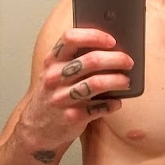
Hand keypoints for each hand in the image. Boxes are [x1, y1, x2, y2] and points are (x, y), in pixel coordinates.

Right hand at [19, 28, 132, 149]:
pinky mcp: (71, 117)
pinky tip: (116, 102)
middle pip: (91, 60)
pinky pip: (98, 108)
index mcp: (52, 61)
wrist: (36, 127)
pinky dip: (111, 104)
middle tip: (128, 61)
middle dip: (116, 59)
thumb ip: (76, 59)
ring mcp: (62, 98)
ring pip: (97, 83)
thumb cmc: (54, 93)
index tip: (112, 40)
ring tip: (126, 81)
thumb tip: (112, 49)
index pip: (71, 38)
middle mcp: (55, 77)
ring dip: (117, 80)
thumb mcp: (56, 72)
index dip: (94, 36)